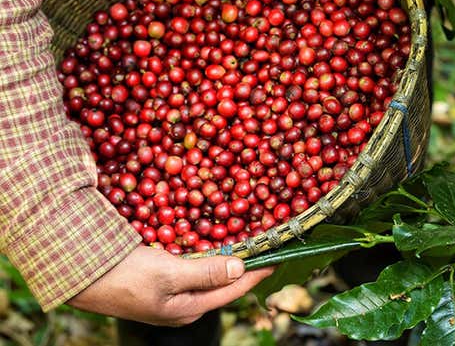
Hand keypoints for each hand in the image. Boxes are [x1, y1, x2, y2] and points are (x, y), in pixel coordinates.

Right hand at [68, 245, 271, 325]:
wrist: (80, 275)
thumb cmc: (125, 277)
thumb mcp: (168, 274)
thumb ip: (206, 272)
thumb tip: (240, 267)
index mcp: (190, 308)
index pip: (234, 289)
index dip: (258, 271)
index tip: (278, 255)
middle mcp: (185, 304)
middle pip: (225, 283)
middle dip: (246, 265)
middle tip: (267, 245)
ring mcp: (173, 293)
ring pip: (210, 274)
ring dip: (228, 258)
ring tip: (249, 242)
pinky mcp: (162, 280)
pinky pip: (193, 267)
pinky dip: (208, 255)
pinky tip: (214, 242)